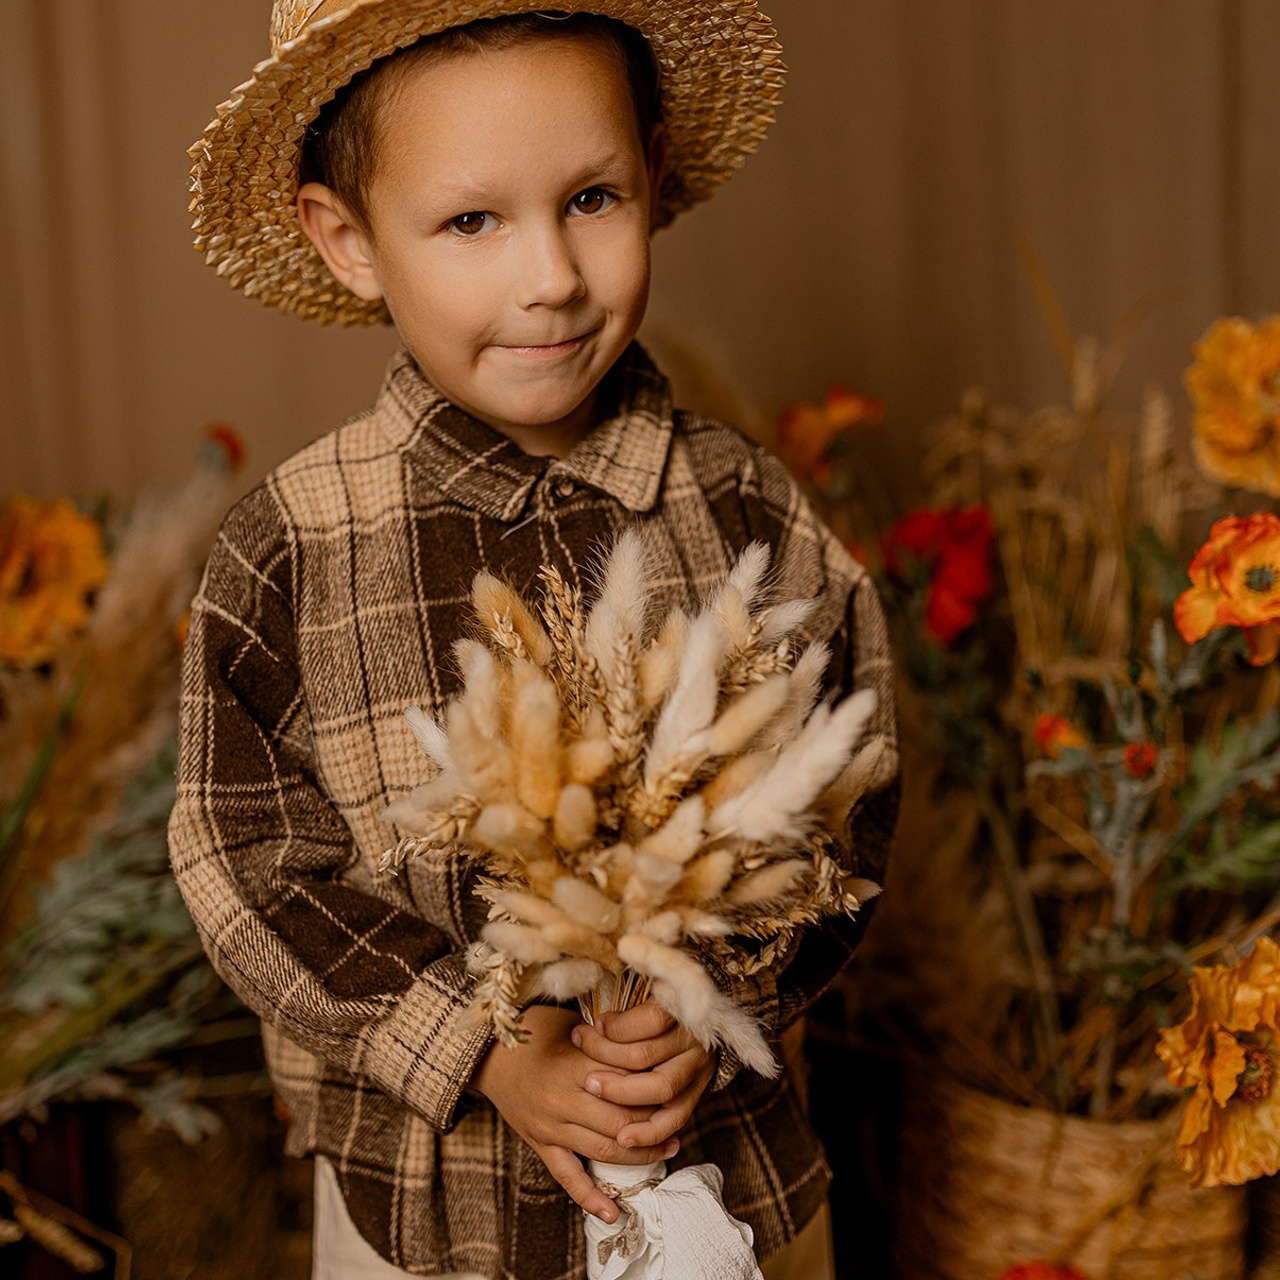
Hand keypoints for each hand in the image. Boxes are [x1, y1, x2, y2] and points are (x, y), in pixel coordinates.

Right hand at [470, 1006, 677, 1222]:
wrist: (487, 1052)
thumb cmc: (535, 1030)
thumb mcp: (572, 1024)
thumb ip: (606, 1040)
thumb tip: (649, 1044)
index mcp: (573, 1065)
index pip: (625, 1083)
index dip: (653, 1087)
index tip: (675, 1085)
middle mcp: (562, 1099)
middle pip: (620, 1120)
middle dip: (654, 1124)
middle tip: (678, 1121)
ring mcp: (549, 1126)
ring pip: (602, 1150)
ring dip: (639, 1156)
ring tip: (667, 1151)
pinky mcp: (539, 1143)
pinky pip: (566, 1176)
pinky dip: (590, 1197)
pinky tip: (613, 1213)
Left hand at [572, 1000, 714, 1150]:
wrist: (697, 1032)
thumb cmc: (656, 1016)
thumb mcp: (647, 1005)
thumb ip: (627, 1014)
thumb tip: (593, 1028)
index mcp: (685, 1013)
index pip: (652, 1019)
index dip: (618, 1026)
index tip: (595, 1024)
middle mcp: (694, 1042)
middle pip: (647, 1054)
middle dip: (608, 1056)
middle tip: (583, 1061)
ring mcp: (697, 1070)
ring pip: (662, 1088)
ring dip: (622, 1093)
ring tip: (592, 1089)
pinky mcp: (695, 1095)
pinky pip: (675, 1118)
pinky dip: (650, 1132)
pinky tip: (624, 1139)